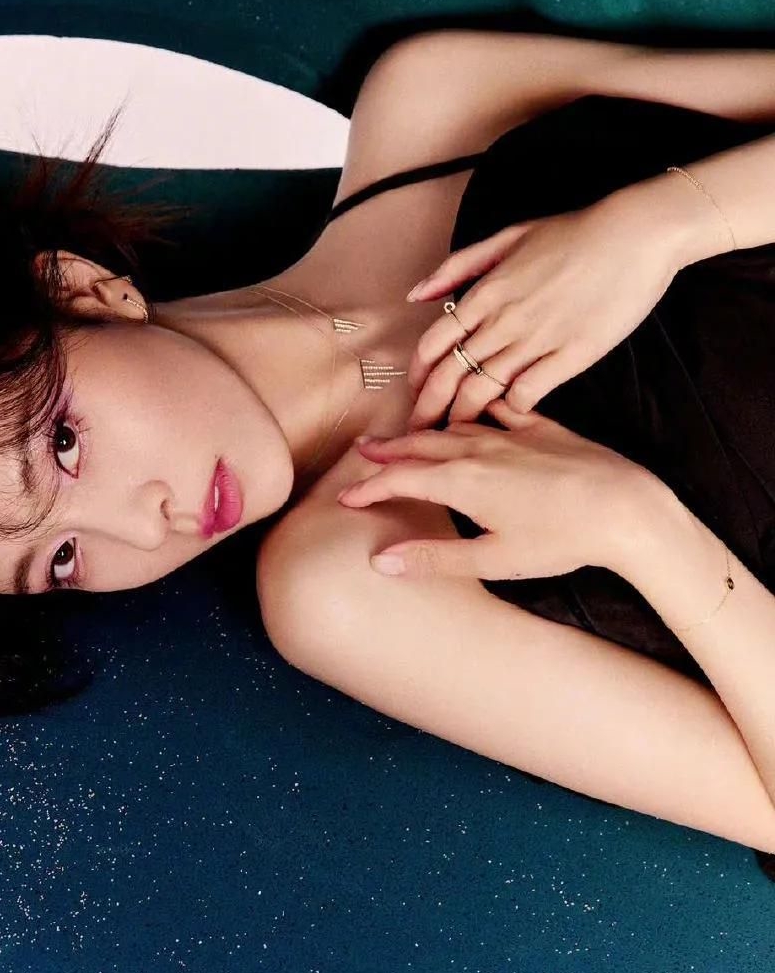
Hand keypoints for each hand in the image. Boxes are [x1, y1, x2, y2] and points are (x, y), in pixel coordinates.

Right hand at [337, 399, 651, 579]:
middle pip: (420, 444)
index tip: (347, 496)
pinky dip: (476, 411)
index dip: (370, 488)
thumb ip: (434, 558)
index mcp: (461, 480)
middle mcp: (479, 449)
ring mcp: (512, 435)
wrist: (626, 508)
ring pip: (454, 427)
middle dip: (388, 450)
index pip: (400, 479)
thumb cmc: (560, 540)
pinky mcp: (544, 428)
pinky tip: (477, 411)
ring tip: (408, 435)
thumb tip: (381, 561)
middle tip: (363, 451)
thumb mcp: (493, 559)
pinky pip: (499, 411)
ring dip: (425, 431)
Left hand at [404, 201, 680, 429]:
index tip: (414, 395)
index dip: (418, 376)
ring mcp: (536, 340)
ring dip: (464, 416)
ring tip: (454, 435)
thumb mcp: (507, 237)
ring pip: (482, 390)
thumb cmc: (572, 233)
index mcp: (485, 293)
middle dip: (428, 409)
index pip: (433, 344)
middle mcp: (503, 320)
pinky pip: (527, 393)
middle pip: (449, 375)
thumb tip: (417, 294)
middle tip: (420, 431)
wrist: (634, 235)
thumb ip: (458, 267)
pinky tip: (508, 413)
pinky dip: (511, 408)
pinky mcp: (570, 356)